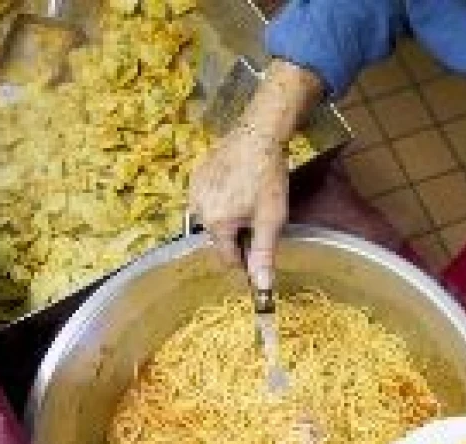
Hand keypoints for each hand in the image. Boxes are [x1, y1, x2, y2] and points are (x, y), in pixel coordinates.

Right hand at [188, 124, 287, 287]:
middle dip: (237, 236)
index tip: (259, 250)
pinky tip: (236, 187)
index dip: (245, 260)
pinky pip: (206, 200)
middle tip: (257, 218)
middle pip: (219, 239)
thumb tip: (262, 288)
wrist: (259, 134)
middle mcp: (198, 210)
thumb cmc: (268, 178)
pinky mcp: (195, 175)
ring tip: (247, 200)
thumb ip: (263, 254)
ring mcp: (194, 191)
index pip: (227, 259)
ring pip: (212, 220)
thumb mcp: (271, 219)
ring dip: (227, 218)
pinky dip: (220, 201)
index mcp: (216, 224)